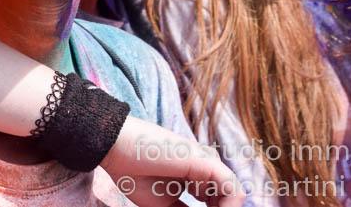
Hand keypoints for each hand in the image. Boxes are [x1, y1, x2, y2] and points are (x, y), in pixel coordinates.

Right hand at [101, 116, 243, 206]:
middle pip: (225, 199)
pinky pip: (232, 189)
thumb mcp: (164, 204)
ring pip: (233, 196)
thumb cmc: (133, 172)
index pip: (217, 202)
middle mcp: (205, 168)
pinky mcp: (206, 162)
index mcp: (196, 176)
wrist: (117, 148)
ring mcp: (207, 163)